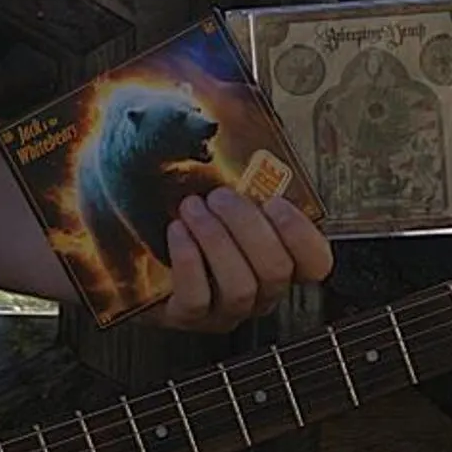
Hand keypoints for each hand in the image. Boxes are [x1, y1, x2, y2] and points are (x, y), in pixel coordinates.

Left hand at [153, 187, 333, 332]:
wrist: (136, 247)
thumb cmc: (185, 215)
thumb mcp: (216, 191)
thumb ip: (237, 175)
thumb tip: (228, 134)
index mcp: (278, 260)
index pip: (315, 262)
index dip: (302, 234)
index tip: (274, 202)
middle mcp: (259, 291)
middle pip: (276, 270)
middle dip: (248, 227)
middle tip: (220, 197)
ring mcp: (225, 309)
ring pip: (241, 287)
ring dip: (217, 241)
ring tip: (192, 209)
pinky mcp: (188, 317)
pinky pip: (197, 298)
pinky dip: (189, 261)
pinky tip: (177, 232)